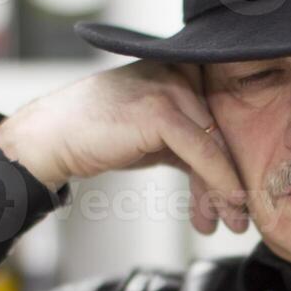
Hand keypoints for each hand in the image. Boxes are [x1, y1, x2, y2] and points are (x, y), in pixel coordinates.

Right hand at [0, 58, 248, 235]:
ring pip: (217, 144)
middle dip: (231, 180)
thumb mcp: (155, 136)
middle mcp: (180, 70)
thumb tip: (226, 181)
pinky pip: (203, 152)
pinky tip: (221, 208)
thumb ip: (190, 144)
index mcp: (181, 68)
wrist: (50, 137)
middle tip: (239, 217)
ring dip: (227, 189)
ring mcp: (170, 86)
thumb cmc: (99, 135)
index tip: (239, 196)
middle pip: (223, 132)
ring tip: (231, 222)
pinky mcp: (161, 109)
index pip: (222, 116)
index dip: (232, 159)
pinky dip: (218, 182)